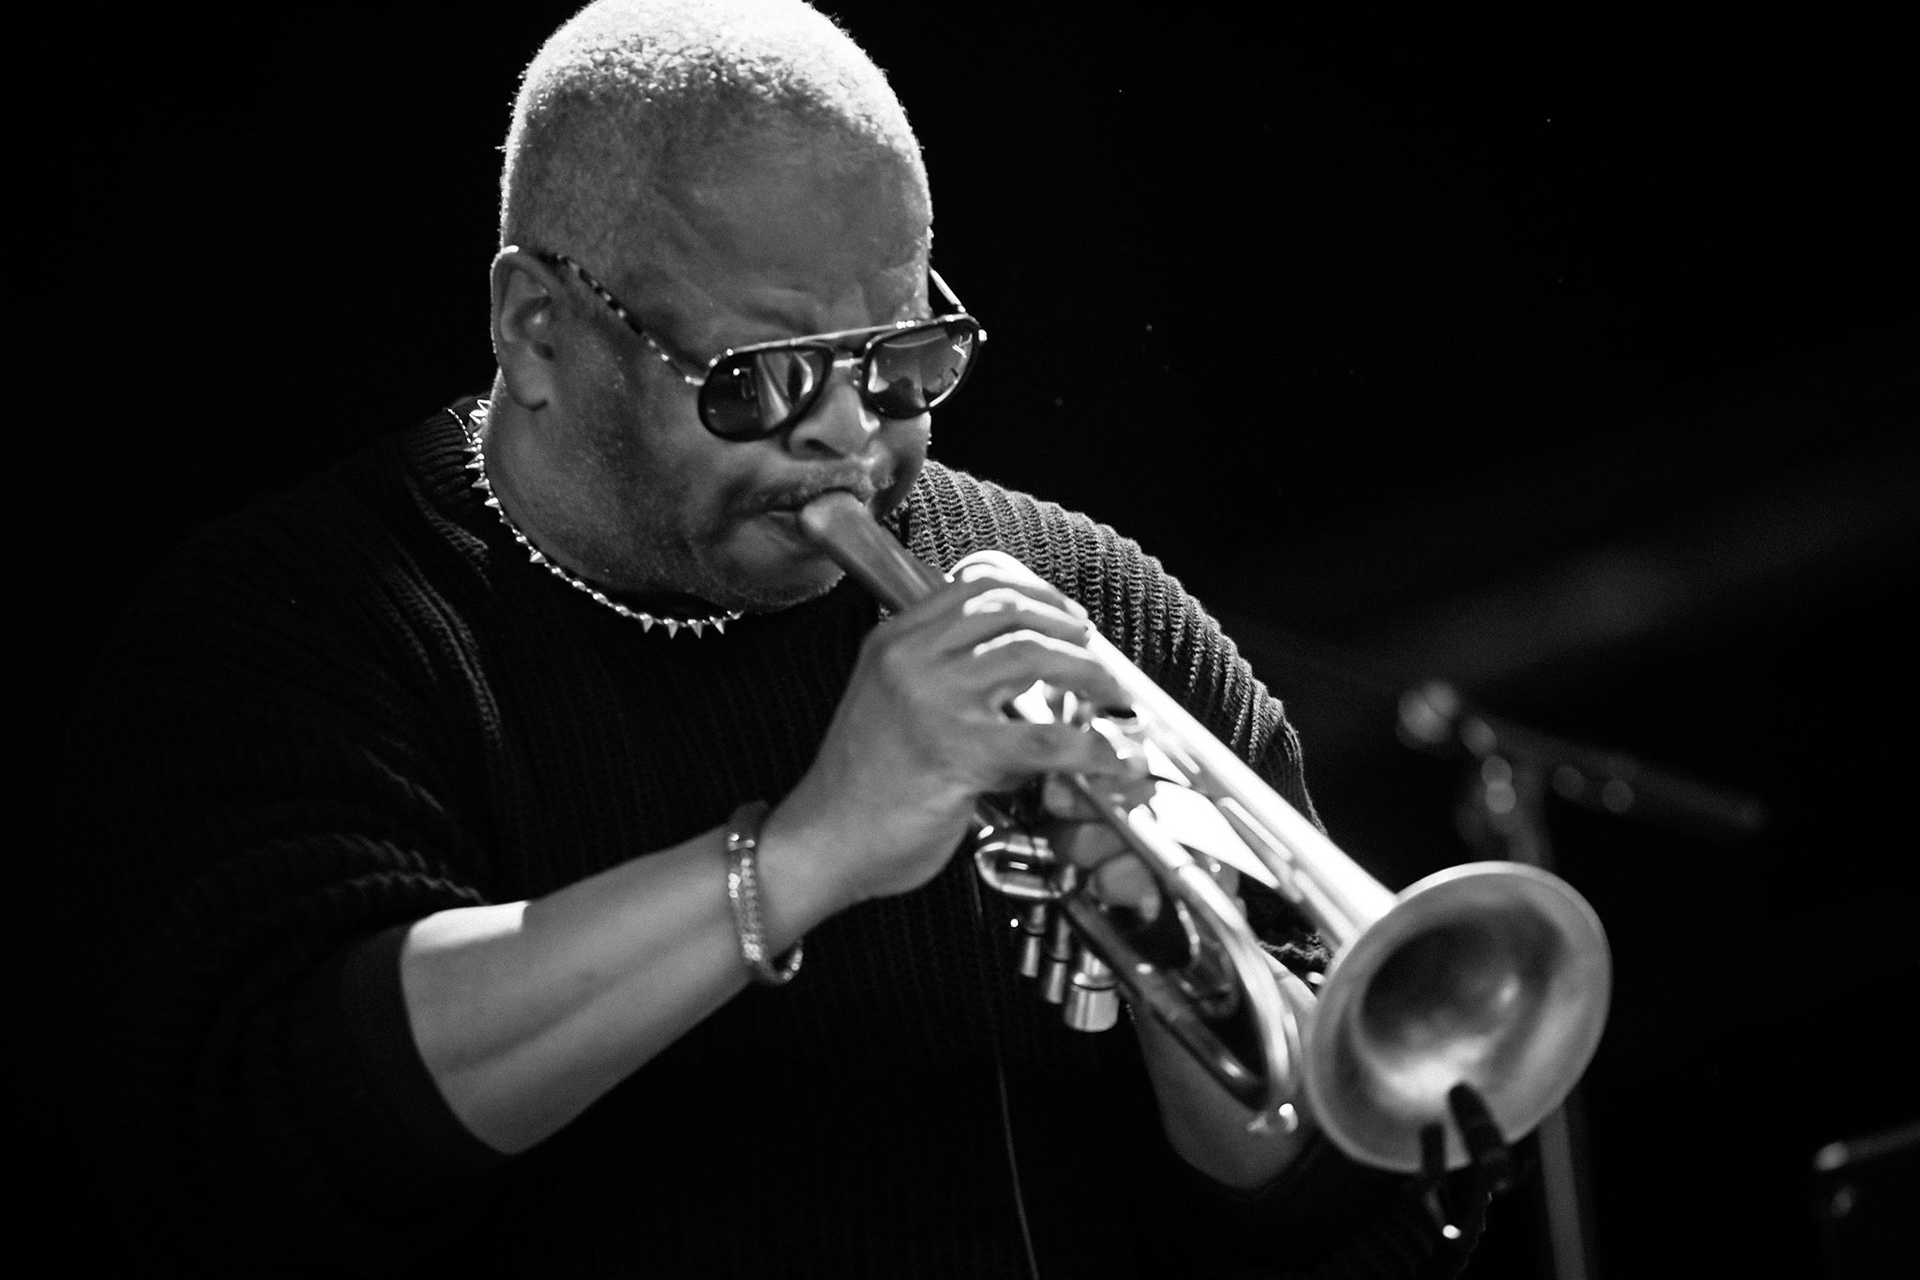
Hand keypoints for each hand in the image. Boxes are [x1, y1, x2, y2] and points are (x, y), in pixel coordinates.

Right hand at [768, 557, 1137, 907]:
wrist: (822, 843)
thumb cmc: (859, 788)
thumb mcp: (889, 706)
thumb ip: (941, 681)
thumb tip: (1021, 681)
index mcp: (892, 642)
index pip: (975, 589)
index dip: (1034, 595)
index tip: (1065, 617)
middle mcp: (910, 659)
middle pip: (1010, 612)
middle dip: (1067, 628)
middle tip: (1095, 655)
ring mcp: (934, 701)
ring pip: (1034, 656)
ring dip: (1087, 674)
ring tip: (1111, 696)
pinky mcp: (959, 752)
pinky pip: (1045, 737)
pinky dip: (1089, 746)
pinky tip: (1107, 759)